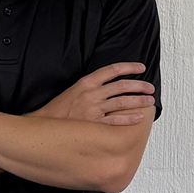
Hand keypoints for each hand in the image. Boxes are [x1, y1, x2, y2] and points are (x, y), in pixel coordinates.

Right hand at [28, 62, 154, 124]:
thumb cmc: (58, 110)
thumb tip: (108, 86)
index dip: (129, 67)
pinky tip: (139, 117)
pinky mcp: (94, 124)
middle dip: (139, 85)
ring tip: (149, 101)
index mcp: (86, 82)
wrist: (44, 125)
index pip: (112, 70)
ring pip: (122, 102)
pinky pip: (116, 121)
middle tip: (149, 87)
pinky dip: (129, 119)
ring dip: (139, 100)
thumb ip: (90, 87)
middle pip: (121, 85)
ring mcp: (94, 109)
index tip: (140, 68)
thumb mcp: (73, 91)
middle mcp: (91, 94)